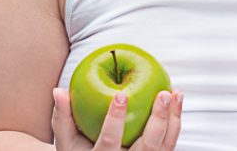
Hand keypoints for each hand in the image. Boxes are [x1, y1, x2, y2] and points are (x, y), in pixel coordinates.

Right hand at [51, 87, 182, 150]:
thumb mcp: (66, 142)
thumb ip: (63, 117)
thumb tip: (59, 90)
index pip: (110, 141)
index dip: (115, 119)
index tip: (120, 95)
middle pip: (148, 145)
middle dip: (158, 119)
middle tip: (163, 94)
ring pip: (165, 145)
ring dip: (173, 118)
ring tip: (176, 93)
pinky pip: (170, 144)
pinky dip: (175, 123)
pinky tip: (177, 103)